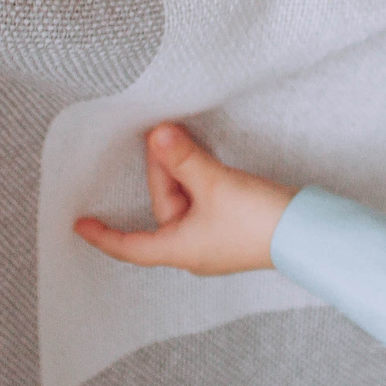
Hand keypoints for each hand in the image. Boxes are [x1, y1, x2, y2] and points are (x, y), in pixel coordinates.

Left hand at [74, 122, 293, 276]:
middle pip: (162, 208)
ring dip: (181, 173)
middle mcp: (193, 250)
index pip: (130, 245)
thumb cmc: (259, 220)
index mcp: (180, 249)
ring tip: (181, 143)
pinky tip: (203, 164)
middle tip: (160, 135)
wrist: (307, 234)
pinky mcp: (232, 230)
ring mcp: (213, 241)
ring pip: (184, 203)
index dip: (103, 235)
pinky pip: (203, 204)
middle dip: (161, 171)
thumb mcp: (215, 184)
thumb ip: (184, 160)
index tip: (78, 224)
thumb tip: (156, 135)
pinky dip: (198, 182)